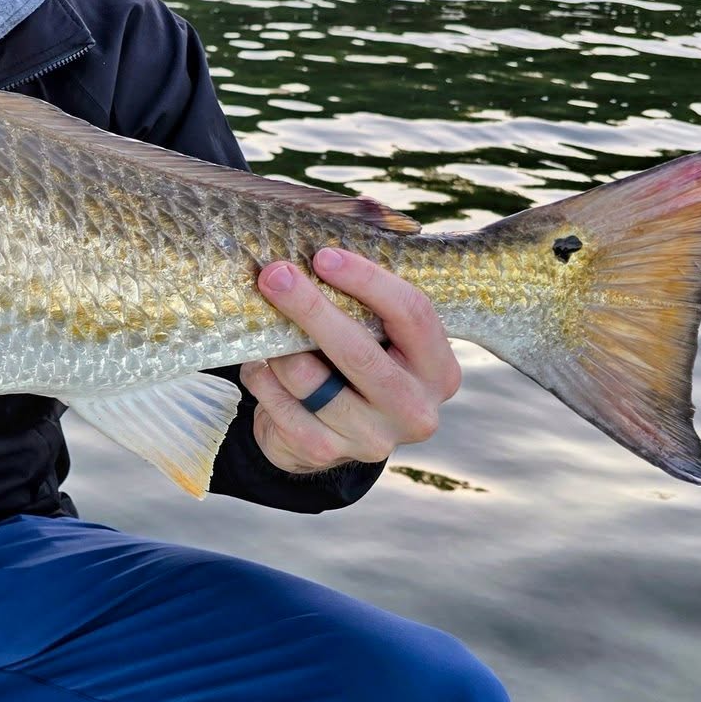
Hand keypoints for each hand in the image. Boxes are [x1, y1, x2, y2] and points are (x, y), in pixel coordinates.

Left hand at [238, 246, 461, 474]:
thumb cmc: (354, 365)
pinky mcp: (324, 452)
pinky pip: (278, 400)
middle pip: (358, 350)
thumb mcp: (378, 337)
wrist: (329, 434)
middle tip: (275, 275)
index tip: (324, 256)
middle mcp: (415, 410)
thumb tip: (315, 249)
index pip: (413, 314)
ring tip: (268, 328)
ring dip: (279, 346)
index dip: (367, 280)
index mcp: (439, 371)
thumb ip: (364, 302)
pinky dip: (261, 375)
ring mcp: (371, 438)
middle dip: (311, 307)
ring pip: (308, 377)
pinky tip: (262, 365)